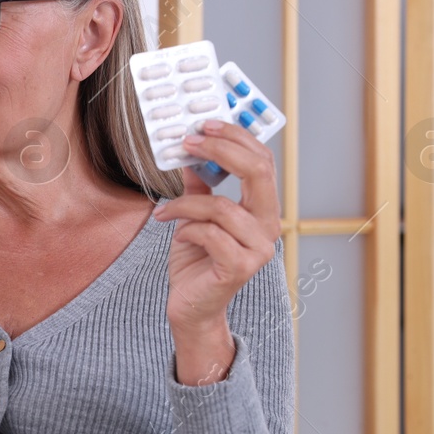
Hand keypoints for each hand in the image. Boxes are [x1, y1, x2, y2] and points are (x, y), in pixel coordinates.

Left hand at [151, 120, 280, 379]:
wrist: (191, 307)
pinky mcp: (239, 268)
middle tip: (190, 141)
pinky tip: (177, 237)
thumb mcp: (195, 217)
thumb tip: (189, 153)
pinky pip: (209, 233)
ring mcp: (258, 249)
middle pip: (257, 171)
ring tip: (165, 213)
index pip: (262, 161)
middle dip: (222, 150)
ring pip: (221, 206)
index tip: (205, 125)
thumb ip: (199, 188)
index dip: (236, 137)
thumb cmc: (197, 262)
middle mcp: (268, 226)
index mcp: (262, 209)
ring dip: (185, 206)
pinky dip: (187, 230)